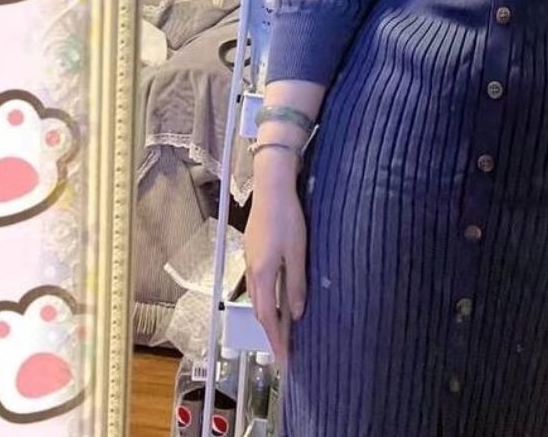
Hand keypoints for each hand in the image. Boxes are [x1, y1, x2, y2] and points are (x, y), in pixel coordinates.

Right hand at [244, 160, 307, 364]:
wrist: (271, 187)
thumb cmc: (287, 218)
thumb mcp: (297, 252)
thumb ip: (296, 283)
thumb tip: (297, 314)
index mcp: (262, 274)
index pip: (268, 317)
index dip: (276, 339)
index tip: (284, 359)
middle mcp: (252, 271)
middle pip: (259, 309)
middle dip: (271, 331)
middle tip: (284, 348)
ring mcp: (250, 259)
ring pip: (257, 296)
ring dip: (268, 314)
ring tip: (282, 327)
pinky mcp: (253, 249)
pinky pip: (258, 282)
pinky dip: (266, 296)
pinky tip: (276, 294)